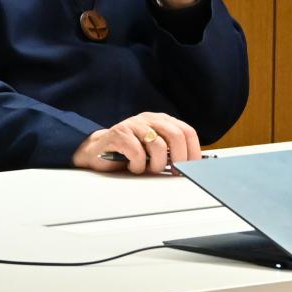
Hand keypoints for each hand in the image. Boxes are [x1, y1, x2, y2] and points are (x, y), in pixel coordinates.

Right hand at [72, 111, 202, 174]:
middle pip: (176, 136)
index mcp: (162, 121)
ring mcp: (134, 124)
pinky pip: (137, 152)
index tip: (192, 168)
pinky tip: (132, 166)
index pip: (187, 131)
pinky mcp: (119, 133)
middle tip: (174, 172)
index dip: (193, 151)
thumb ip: (171, 152)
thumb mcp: (155, 151)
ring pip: (158, 145)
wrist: (98, 151)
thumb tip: (190, 166)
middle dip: (179, 159)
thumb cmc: (129, 153)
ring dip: (156, 164)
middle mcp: (149, 119)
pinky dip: (138, 165)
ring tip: (148, 169)